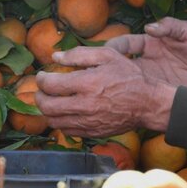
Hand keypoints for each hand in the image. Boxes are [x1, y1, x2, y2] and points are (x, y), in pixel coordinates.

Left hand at [34, 47, 177, 136]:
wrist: (148, 103)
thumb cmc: (129, 76)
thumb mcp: (108, 55)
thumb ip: (79, 54)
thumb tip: (55, 57)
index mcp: (87, 83)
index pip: (50, 85)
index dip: (41, 79)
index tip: (42, 76)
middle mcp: (85, 105)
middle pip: (47, 106)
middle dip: (39, 97)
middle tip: (41, 90)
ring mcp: (88, 122)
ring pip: (54, 121)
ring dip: (47, 111)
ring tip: (51, 101)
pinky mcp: (93, 133)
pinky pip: (67, 131)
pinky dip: (60, 122)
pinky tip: (65, 112)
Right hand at [95, 17, 186, 93]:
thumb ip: (172, 26)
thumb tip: (149, 26)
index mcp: (150, 43)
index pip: (126, 44)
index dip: (115, 46)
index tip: (106, 52)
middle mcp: (146, 61)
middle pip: (119, 65)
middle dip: (105, 69)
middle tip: (94, 74)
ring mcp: (151, 79)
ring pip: (126, 82)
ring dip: (115, 86)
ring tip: (102, 92)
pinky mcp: (159, 94)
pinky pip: (141, 96)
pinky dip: (130, 100)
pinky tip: (121, 105)